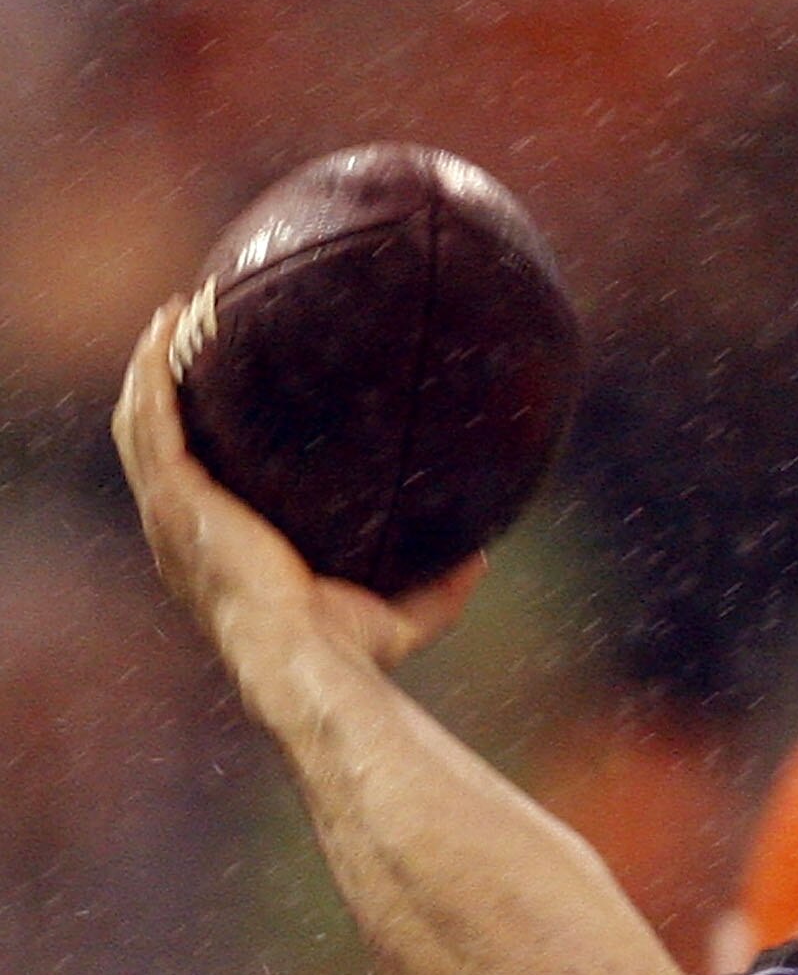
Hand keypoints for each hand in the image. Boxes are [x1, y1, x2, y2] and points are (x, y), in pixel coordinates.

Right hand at [112, 300, 485, 685]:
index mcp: (216, 558)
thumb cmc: (345, 653)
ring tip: (174, 315)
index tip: (216, 405)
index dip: (194, 448)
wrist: (306, 659)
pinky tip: (171, 324)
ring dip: (149, 365)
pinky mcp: (177, 495)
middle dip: (160, 390)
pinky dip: (154, 368)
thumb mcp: (397, 618)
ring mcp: (171, 514)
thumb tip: (480, 558)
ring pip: (140, 421)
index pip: (192, 492)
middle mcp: (179, 534)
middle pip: (152, 446)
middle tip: (187, 338)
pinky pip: (153, 415)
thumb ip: (436, 591)